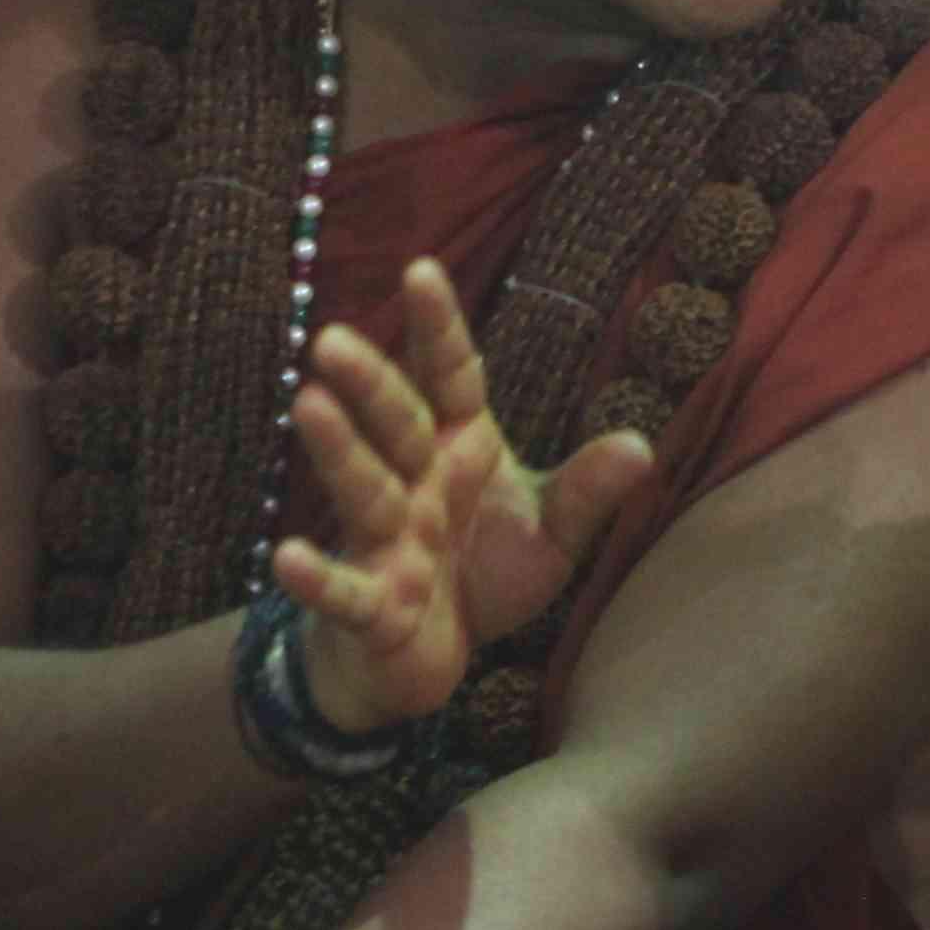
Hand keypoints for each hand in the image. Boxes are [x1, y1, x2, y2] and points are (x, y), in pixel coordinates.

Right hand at [276, 259, 653, 731]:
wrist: (428, 659)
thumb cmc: (485, 576)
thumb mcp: (550, 536)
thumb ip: (586, 492)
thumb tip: (642, 445)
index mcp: (461, 447)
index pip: (450, 377)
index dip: (437, 328)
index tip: (420, 270)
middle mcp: (417, 482)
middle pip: (396, 424)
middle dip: (369, 384)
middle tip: (331, 340)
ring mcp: (388, 542)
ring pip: (364, 490)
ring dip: (338, 451)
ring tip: (307, 404)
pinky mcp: (373, 606)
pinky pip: (345, 590)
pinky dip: (319, 577)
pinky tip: (287, 557)